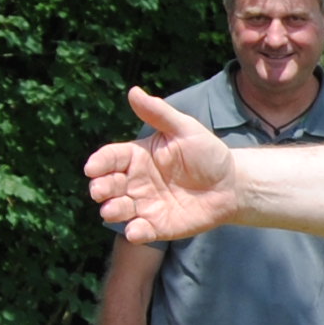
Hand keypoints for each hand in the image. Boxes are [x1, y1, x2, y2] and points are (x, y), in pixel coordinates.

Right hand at [86, 88, 240, 242]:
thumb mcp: (185, 129)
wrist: (231, 184)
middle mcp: (135, 182)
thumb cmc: (206, 153)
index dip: (99, 162)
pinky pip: (140, 231)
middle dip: (100, 188)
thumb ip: (159, 114)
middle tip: (100, 190)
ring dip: (112, 211)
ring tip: (113, 210)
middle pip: (108, 185)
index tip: (92, 167)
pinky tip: (135, 230)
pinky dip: (135, 233)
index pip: (110, 158)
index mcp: (137, 157)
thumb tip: (133, 91)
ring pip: (118, 210)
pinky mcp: (158, 226)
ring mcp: (144, 205)